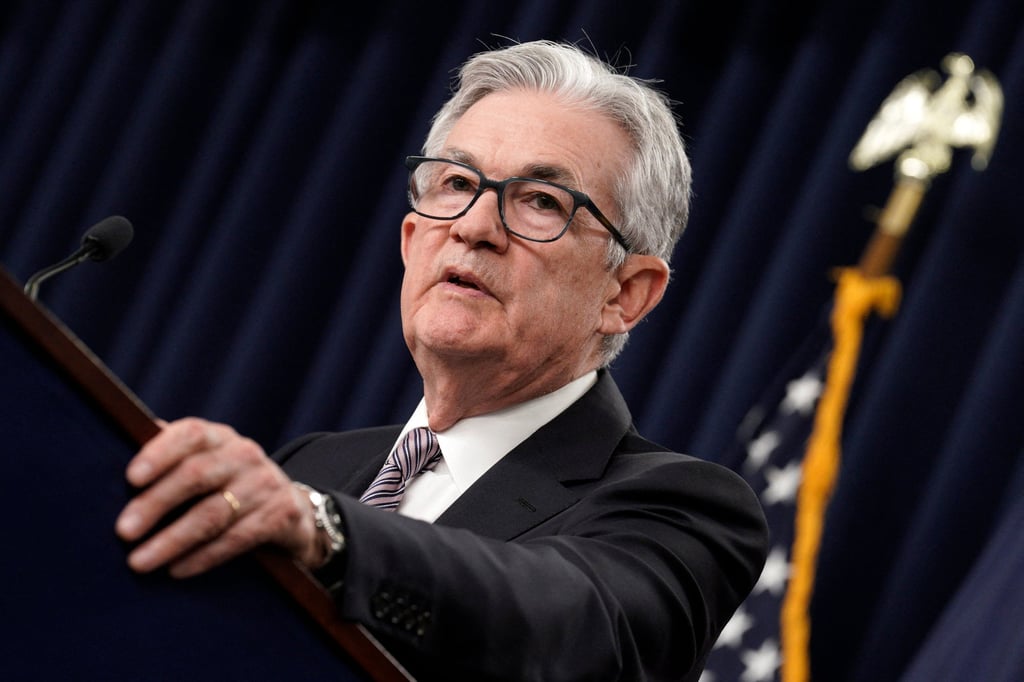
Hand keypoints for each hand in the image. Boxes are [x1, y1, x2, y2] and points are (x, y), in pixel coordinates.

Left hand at [115, 418, 320, 577]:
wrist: (291, 511)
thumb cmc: (227, 487)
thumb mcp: (205, 465)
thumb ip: (169, 458)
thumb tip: (114, 446)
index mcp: (219, 437)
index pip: (190, 434)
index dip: (160, 453)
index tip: (131, 478)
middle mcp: (245, 454)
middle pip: (197, 475)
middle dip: (157, 503)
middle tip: (123, 531)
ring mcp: (267, 483)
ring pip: (214, 513)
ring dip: (173, 540)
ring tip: (140, 562)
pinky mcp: (282, 514)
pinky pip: (238, 538)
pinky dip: (204, 556)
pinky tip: (178, 570)